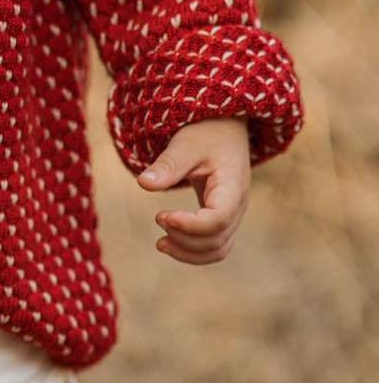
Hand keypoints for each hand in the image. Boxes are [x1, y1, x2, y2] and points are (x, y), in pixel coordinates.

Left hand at [136, 117, 250, 263]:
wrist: (223, 130)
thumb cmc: (205, 135)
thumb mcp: (185, 144)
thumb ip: (167, 165)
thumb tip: (143, 183)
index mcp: (232, 186)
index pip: (218, 218)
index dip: (190, 225)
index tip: (161, 216)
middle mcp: (238, 205)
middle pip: (217, 239)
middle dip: (184, 239)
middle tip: (158, 219)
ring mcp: (233, 215)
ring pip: (218, 249)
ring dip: (188, 252)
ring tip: (160, 243)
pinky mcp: (223, 219)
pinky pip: (214, 246)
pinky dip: (193, 251)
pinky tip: (169, 242)